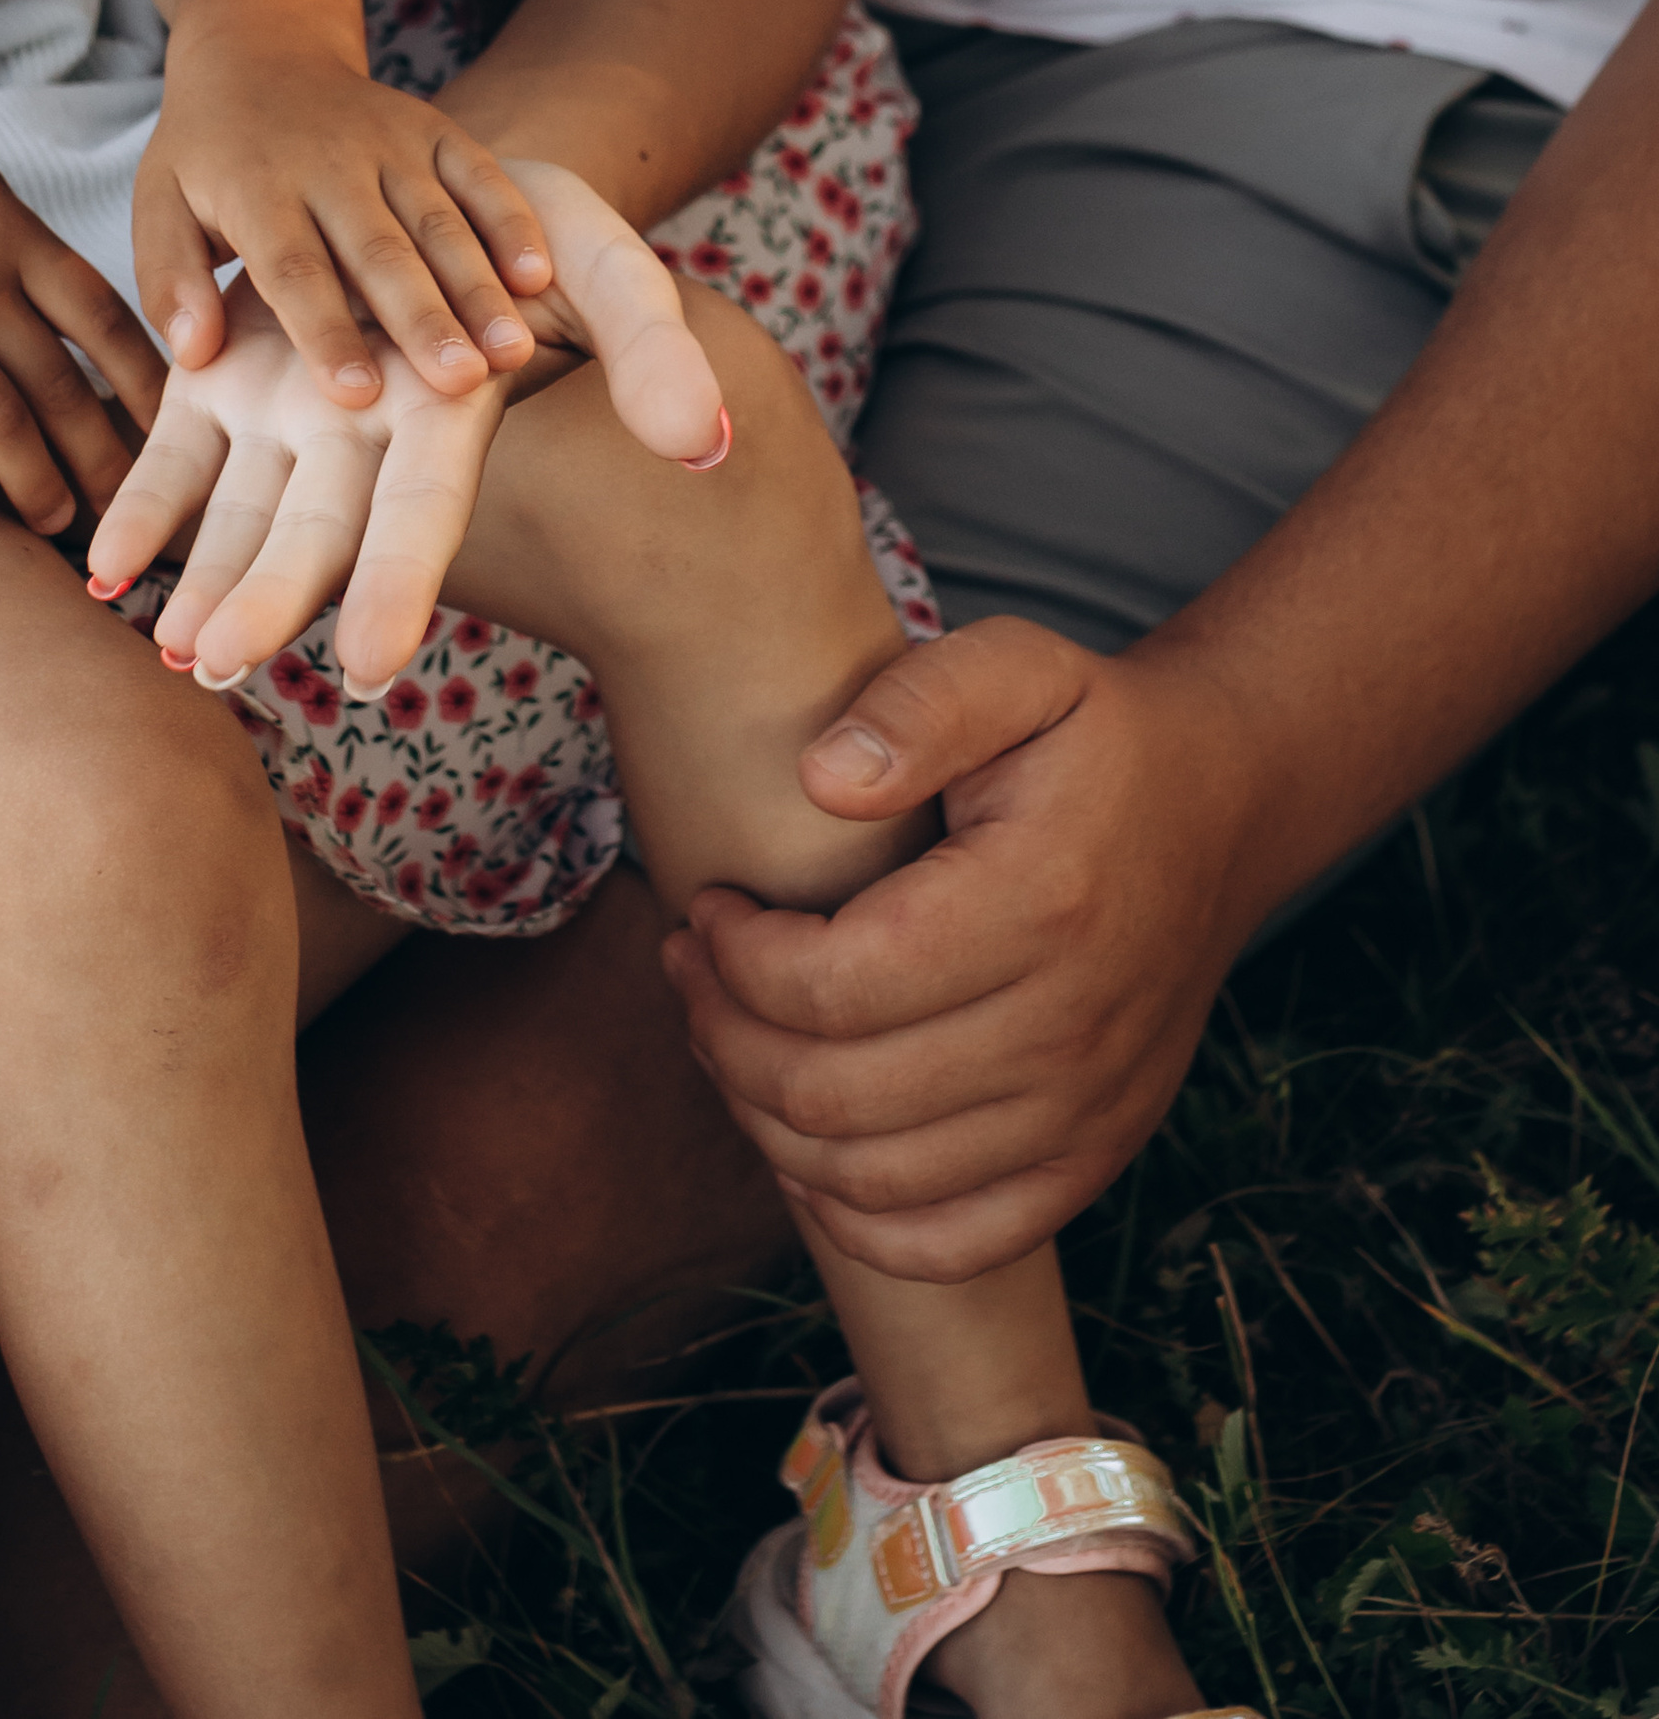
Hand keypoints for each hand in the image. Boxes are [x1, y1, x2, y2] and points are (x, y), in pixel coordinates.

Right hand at [0, 103, 164, 535]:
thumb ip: (30, 251)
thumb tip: (84, 317)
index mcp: (16, 237)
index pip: (106, 324)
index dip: (146, 388)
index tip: (173, 432)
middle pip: (61, 387)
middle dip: (104, 458)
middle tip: (129, 506)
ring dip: (35, 483)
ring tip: (57, 520)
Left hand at [92, 164, 722, 691]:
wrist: (441, 183)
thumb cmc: (543, 236)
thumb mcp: (606, 268)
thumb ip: (651, 349)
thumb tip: (702, 444)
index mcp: (447, 420)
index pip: (422, 516)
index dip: (394, 586)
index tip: (365, 669)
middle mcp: (363, 440)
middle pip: (316, 534)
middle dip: (270, 603)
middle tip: (218, 670)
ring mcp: (293, 415)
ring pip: (238, 515)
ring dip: (200, 582)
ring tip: (160, 651)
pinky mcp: (229, 379)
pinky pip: (174, 454)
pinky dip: (141, 510)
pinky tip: (102, 568)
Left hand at [134, 43, 552, 411]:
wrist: (260, 50)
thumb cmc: (209, 155)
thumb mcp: (159, 205)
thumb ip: (167, 281)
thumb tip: (195, 354)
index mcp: (256, 189)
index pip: (294, 268)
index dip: (325, 330)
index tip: (357, 395)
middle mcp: (329, 163)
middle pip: (380, 250)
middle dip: (423, 319)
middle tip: (460, 384)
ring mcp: (389, 141)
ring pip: (439, 220)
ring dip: (479, 287)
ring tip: (512, 353)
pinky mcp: (435, 128)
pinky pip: (480, 173)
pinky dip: (511, 221)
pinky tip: (539, 278)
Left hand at [660, 619, 1266, 1280]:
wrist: (1220, 808)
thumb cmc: (1094, 734)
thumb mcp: (1020, 666)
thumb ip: (918, 704)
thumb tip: (819, 778)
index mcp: (1038, 905)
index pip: (832, 986)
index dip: (734, 959)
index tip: (707, 906)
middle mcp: (1069, 1030)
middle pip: (834, 1096)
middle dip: (724, 1036)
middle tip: (690, 968)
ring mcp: (1086, 1111)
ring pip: (873, 1182)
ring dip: (765, 1122)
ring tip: (728, 1035)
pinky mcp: (1092, 1157)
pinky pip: (952, 1244)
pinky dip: (855, 1220)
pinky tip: (804, 1143)